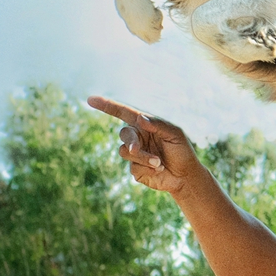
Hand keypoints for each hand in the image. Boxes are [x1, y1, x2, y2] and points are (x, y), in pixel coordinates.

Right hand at [88, 96, 203, 195]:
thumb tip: (140, 118)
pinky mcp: (135, 169)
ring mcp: (134, 154)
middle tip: (137, 150)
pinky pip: (133, 167)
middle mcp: (137, 138)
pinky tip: (159, 170)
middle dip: (131, 142)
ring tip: (159, 163)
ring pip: (125, 152)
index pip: (122, 112)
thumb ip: (158, 125)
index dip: (106, 105)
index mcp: (144, 125)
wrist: (185, 176)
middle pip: (124, 134)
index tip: (90, 99)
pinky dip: (147, 169)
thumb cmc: (182, 151)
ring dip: (143, 157)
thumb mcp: (174, 134)